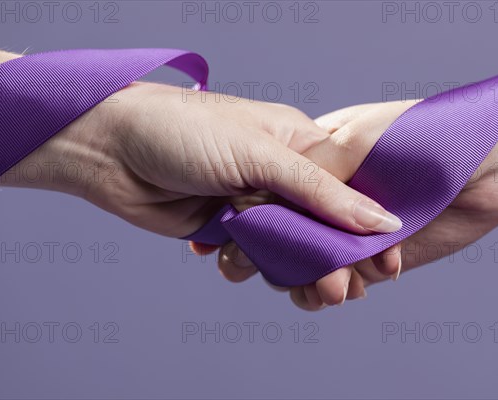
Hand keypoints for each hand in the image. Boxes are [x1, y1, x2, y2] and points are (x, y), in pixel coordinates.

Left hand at [0, 79, 402, 241]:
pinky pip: (254, 260)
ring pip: (290, 251)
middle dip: (329, 262)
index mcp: (301, 146)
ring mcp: (254, 205)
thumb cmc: (184, 131)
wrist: (110, 149)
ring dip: (283, 269)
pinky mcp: (227, 229)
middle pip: (324, 230)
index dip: (369, 231)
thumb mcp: (260, 154)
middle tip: (334, 290)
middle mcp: (282, 177)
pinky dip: (244, 266)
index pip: (351, 193)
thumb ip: (321, 192)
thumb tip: (382, 220)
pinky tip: (222, 254)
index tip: (386, 264)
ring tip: (271, 275)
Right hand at [216, 66, 497, 309]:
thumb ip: (315, 167)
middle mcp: (331, 196)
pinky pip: (348, 276)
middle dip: (286, 257)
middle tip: (293, 273)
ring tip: (330, 287)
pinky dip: (342, 287)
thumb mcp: (360, 139)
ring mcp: (353, 228)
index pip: (274, 193)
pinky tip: (350, 288)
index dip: (261, 218)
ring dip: (312, 278)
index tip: (251, 242)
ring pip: (314, 261)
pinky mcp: (379, 255)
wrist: (493, 164)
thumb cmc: (425, 134)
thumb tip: (271, 190)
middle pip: (289, 234)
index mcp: (319, 159)